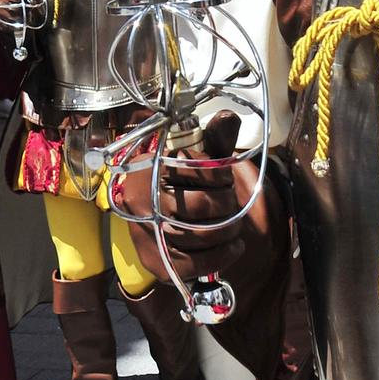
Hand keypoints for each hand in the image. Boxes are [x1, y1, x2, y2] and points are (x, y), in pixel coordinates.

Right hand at [127, 111, 256, 283]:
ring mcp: (147, 234)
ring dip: (229, 230)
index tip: (224, 177)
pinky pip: (197, 263)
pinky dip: (223, 255)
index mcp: (152, 168)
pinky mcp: (156, 262)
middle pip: (202, 205)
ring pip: (202, 235)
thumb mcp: (194, 156)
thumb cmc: (178, 181)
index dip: (221, 175)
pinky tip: (233, 245)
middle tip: (232, 204)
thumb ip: (214, 139)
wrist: (145, 215)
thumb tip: (229, 116)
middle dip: (227, 204)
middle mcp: (143, 201)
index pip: (197, 169)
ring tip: (234, 225)